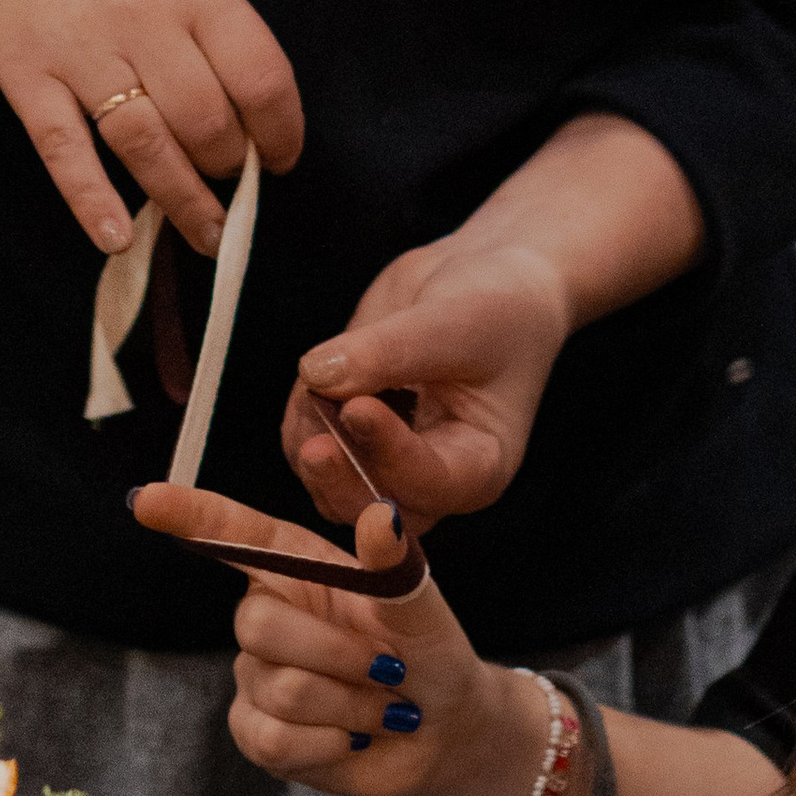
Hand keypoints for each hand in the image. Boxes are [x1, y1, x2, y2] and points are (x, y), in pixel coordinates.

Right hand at [0, 0, 301, 255]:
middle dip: (228, 166)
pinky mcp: (26, 77)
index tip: (280, 157)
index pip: (261, 74)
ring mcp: (79, 50)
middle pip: (206, 120)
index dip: (281, 130)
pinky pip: (65, 151)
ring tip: (206, 233)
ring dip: (183, 202)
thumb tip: (251, 109)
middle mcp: (141, 17)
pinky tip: (118, 236)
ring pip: (146, 146)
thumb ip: (211, 21)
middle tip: (229, 178)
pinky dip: (93, 201)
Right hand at [127, 477, 553, 795]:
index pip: (233, 534)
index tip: (145, 500)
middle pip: (256, 624)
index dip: (188, 515)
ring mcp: (257, 674)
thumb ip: (395, 566)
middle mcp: (270, 614)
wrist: (443, 733)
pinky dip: (326, 743)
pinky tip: (353, 737)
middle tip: (389, 670)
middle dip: (335, 654)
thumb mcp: (422, 607)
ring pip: (275, 688)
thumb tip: (381, 513)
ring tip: (382, 707)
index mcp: (300, 567)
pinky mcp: (257, 730)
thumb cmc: (430, 654)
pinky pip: (270, 738)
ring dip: (346, 704)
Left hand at [284, 236, 570, 530]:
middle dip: (341, 480)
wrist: (480, 284)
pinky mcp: (348, 437)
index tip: (359, 409)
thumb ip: (390, 351)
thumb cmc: (494, 311)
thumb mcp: (456, 322)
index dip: (391, 454)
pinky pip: (306, 448)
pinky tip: (317, 381)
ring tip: (319, 381)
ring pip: (330, 485)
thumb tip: (318, 374)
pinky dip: (300, 419)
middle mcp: (431, 478)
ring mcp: (386, 461)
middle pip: (375, 511)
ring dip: (311, 439)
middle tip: (316, 445)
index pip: (432, 482)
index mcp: (479, 464)